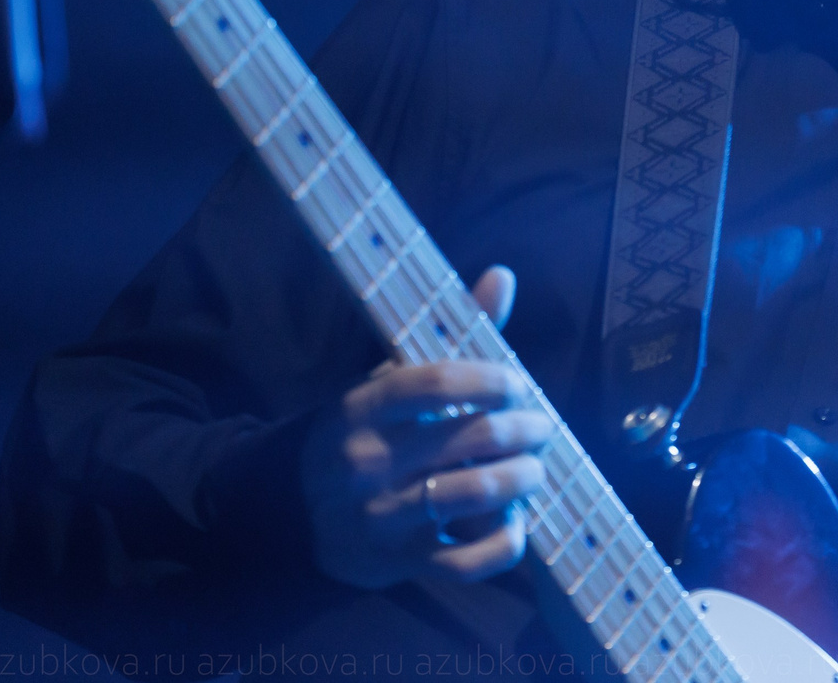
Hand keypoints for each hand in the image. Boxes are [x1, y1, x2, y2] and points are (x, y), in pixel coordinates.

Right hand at [300, 265, 552, 586]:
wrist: (296, 512)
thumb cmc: (363, 433)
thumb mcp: (390, 381)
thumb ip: (453, 334)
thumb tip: (503, 275)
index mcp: (362, 408)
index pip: (436, 382)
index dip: (490, 379)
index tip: (516, 384)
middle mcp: (369, 462)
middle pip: (472, 438)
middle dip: (525, 430)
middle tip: (542, 428)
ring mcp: (384, 517)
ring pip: (478, 495)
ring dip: (524, 478)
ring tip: (535, 469)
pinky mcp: (401, 563)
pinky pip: (469, 561)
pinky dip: (506, 542)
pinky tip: (515, 522)